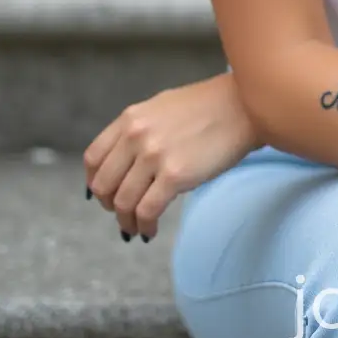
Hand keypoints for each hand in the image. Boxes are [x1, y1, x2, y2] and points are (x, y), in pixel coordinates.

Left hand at [83, 73, 260, 241]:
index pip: (93, 159)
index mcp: (131, 118)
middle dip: (109, 206)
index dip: (95, 183)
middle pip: (104, 185)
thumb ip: (137, 131)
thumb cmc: (208, 108)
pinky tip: (151, 231)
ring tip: (138, 227)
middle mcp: (136, 135)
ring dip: (127, 221)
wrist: (244, 106)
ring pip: (123, 203)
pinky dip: (145, 226)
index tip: (106, 195)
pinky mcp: (175, 175)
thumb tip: (120, 164)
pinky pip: (147, 211)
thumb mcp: (162, 108)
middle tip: (124, 214)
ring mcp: (154, 155)